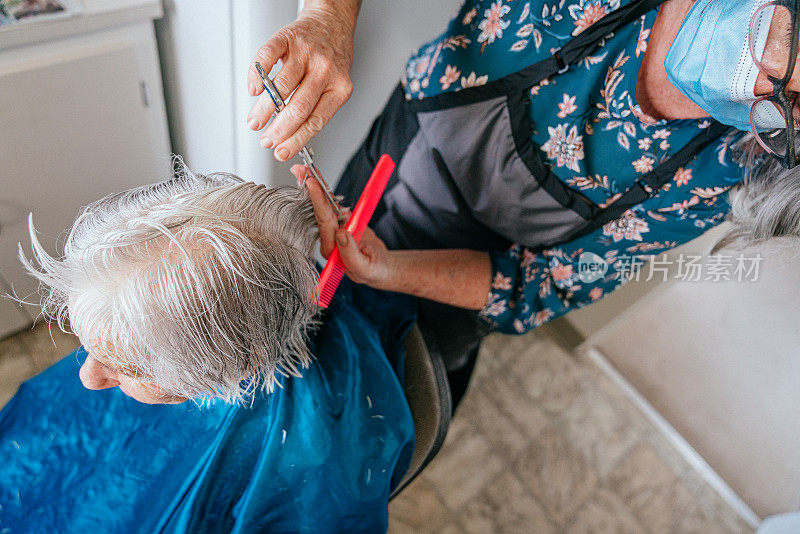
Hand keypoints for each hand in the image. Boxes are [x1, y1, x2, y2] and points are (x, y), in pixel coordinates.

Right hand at [247, 1, 359, 161]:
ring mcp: (306, 53)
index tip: (281, 151)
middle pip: (299, 107)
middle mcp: (324, 70)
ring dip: (265, 109)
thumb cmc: (331, 58)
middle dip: (279, 129)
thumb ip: (316, 108)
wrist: (331, 22)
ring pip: (282, 86)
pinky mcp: (288, 38)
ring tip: (255, 122)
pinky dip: (258, 75)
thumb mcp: (335, 85)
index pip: (316, 121)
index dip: (296, 139)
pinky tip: (254, 89)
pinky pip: (268, 56)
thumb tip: (291, 136)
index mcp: (340, 87)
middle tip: (266, 140)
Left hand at [291, 165, 394, 289]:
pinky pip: (333, 205)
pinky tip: (318, 178)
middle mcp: (328, 239)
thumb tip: (341, 234)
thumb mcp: (364, 267)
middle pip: (319, 210)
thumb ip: (351, 253)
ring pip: (324, 205)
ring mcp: (334, 230)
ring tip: (307, 169)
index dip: (318, 202)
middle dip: (311, 189)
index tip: (312, 184)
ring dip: (317, 187)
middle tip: (301, 169)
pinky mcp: (341, 223)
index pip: (323, 223)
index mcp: (331, 250)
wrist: (381, 268)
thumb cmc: (373, 270)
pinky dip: (327, 191)